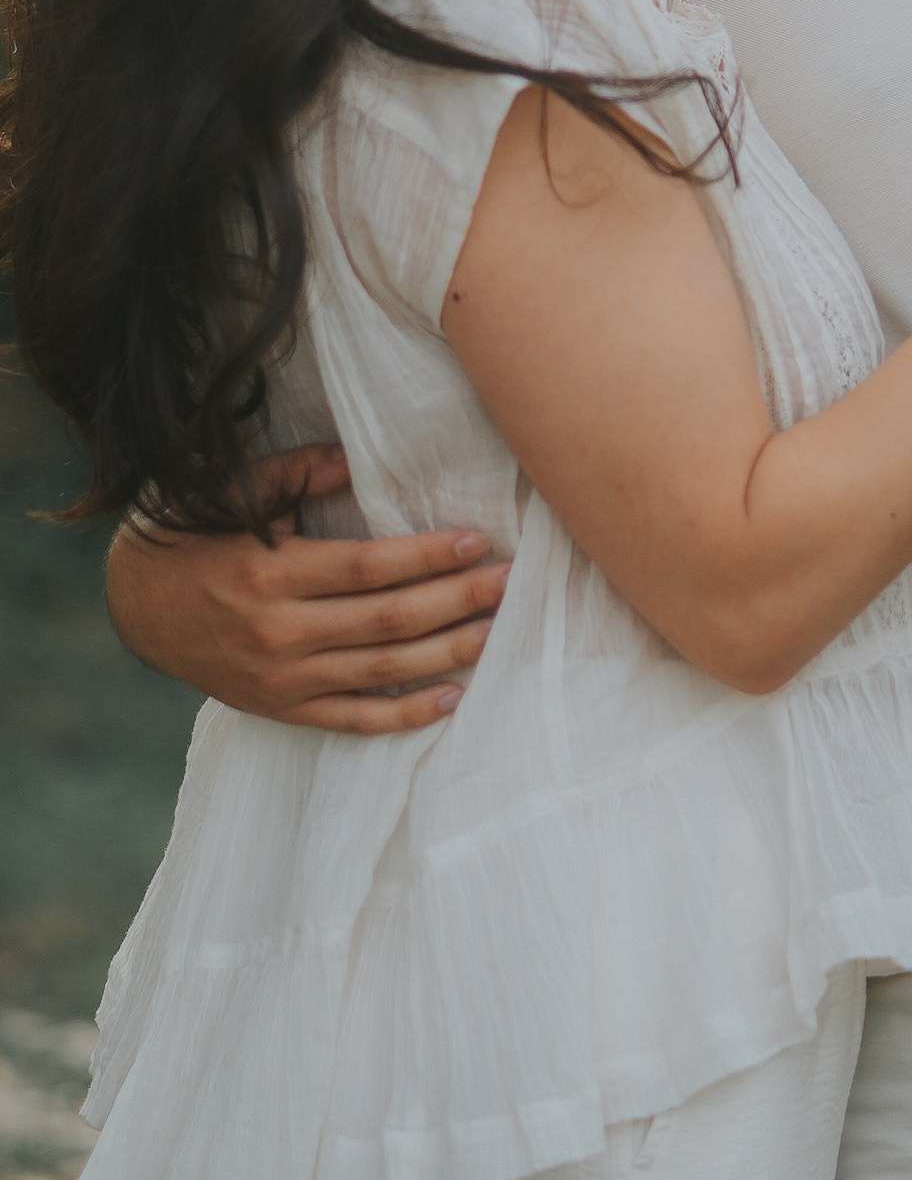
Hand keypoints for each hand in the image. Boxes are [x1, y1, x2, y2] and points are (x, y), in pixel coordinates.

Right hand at [107, 442, 508, 729]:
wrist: (133, 610)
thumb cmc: (189, 537)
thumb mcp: (231, 492)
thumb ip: (297, 473)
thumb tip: (360, 460)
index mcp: (269, 573)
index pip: (367, 568)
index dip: (426, 556)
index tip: (476, 540)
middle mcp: (278, 632)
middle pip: (387, 621)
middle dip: (456, 601)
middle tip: (510, 583)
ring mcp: (280, 678)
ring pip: (380, 672)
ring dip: (445, 653)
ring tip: (496, 632)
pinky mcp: (280, 708)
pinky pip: (350, 718)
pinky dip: (402, 714)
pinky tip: (450, 697)